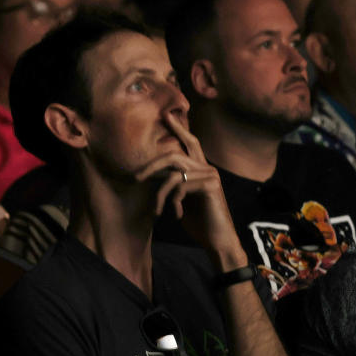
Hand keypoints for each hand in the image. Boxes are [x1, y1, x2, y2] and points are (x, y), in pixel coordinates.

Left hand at [132, 112, 241, 261]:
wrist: (219, 241)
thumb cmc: (201, 223)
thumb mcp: (183, 201)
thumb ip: (174, 185)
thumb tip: (153, 176)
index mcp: (202, 170)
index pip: (191, 143)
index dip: (178, 128)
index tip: (166, 114)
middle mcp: (207, 168)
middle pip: (174, 155)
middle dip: (152, 165)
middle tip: (136, 178)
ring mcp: (210, 176)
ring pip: (173, 173)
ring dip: (159, 194)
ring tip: (157, 210)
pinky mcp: (210, 186)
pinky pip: (180, 186)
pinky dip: (172, 202)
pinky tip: (175, 215)